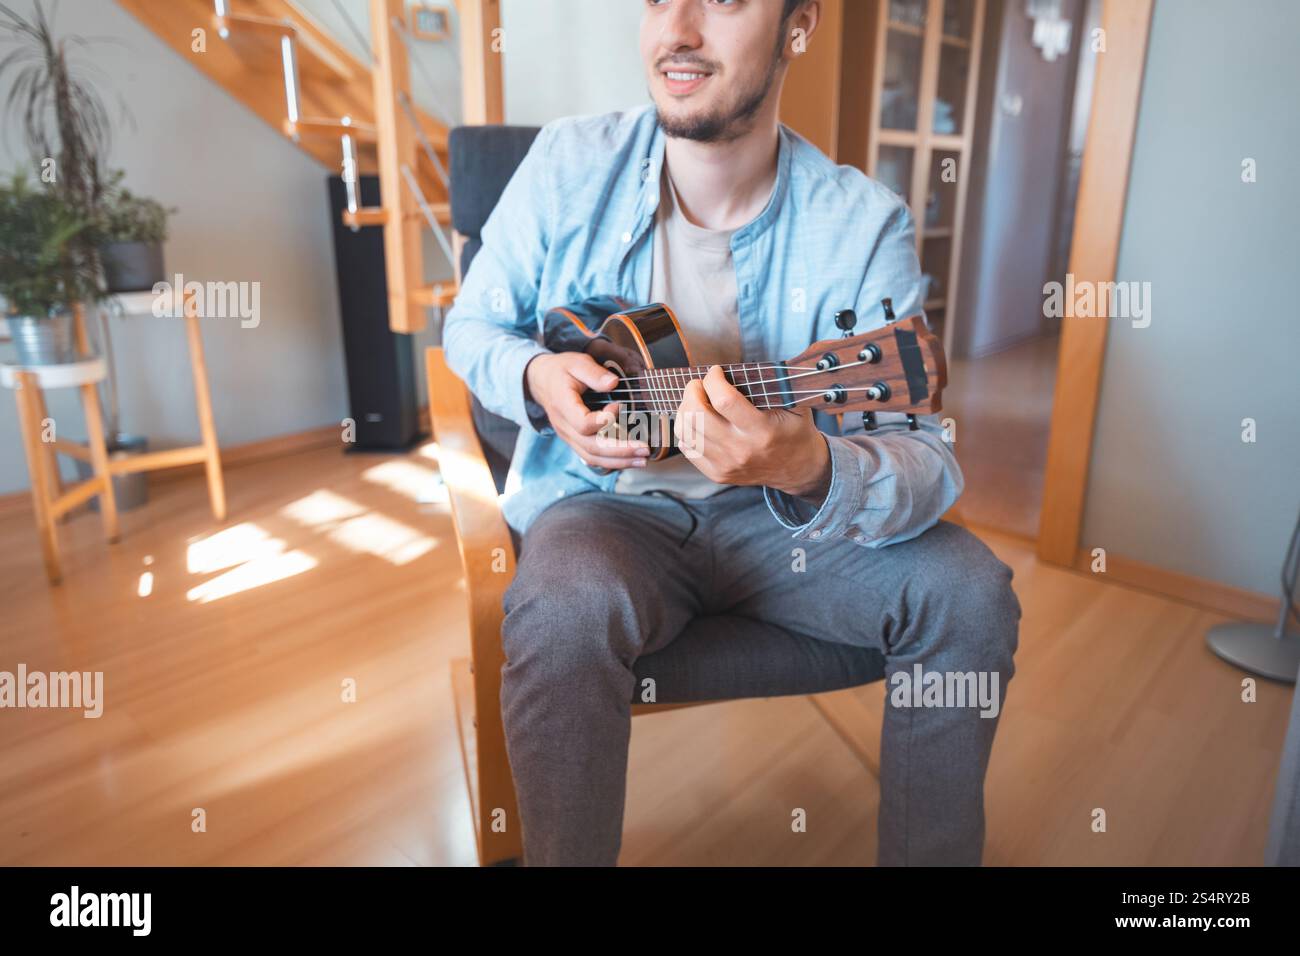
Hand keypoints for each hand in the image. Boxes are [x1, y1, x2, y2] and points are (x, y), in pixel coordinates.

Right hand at [524, 351, 649, 469]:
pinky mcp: (574, 441)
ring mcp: (568, 436)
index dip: (604, 420)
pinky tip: (629, 460)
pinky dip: (610, 462)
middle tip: (644, 449)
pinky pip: (591, 457)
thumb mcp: (577, 363)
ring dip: (619, 461)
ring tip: (642, 460)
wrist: (541, 380)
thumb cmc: (562, 371)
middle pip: (591, 447)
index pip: (583, 424)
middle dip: (620, 451)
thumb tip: (614, 383)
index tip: (619, 405)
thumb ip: (594, 373)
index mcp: (563, 406)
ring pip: (592, 457)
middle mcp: (564, 426)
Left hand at [676, 365, 830, 500]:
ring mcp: (726, 464)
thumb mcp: (796, 404)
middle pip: (697, 416)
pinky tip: (698, 420)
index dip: (713, 379)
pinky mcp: (717, 474)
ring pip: (686, 432)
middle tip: (699, 384)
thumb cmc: (794, 431)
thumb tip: (749, 365)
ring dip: (685, 409)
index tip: (716, 372)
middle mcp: (741, 450)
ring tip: (696, 400)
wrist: (797, 468)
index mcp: (761, 431)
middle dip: (692, 391)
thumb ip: (777, 384)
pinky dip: (686, 429)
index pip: (724, 400)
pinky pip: (687, 447)